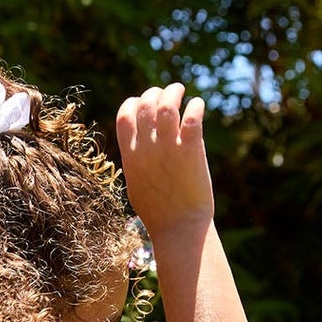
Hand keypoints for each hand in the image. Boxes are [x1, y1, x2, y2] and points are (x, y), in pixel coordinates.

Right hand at [115, 83, 212, 232]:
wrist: (179, 229)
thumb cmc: (159, 212)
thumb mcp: (137, 185)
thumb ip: (136, 161)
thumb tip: (138, 146)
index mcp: (131, 157)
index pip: (124, 116)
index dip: (133, 103)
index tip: (143, 104)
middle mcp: (147, 149)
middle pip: (145, 105)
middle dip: (155, 93)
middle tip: (167, 95)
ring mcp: (168, 148)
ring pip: (167, 105)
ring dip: (174, 92)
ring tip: (181, 92)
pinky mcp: (190, 150)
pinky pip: (192, 116)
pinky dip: (195, 105)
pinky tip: (197, 107)